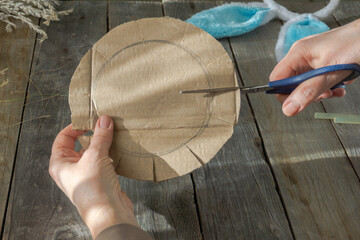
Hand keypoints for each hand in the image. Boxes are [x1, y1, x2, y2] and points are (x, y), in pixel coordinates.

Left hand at [49, 115, 138, 237]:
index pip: (62, 138)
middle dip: (91, 134)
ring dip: (102, 144)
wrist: (109, 212)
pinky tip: (117, 148)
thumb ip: (100, 137)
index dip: (74, 127)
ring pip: (92, 153)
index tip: (89, 119)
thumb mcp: (95, 157)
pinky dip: (109, 153)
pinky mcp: (99, 179)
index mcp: (60, 164)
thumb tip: (103, 120)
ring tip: (111, 134)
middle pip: (78, 144)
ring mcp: (85, 175)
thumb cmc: (94, 190)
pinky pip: (102, 161)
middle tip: (102, 124)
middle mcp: (70, 169)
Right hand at [270, 19, 359, 115]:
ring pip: (306, 84)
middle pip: (291, 83)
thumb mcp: (330, 72)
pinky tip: (339, 86)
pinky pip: (318, 81)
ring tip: (333, 90)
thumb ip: (308, 91)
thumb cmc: (356, 42)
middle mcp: (302, 56)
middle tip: (321, 95)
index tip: (296, 102)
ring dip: (320, 92)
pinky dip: (328, 87)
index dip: (283, 93)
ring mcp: (313, 60)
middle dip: (306, 93)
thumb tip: (289, 108)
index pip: (277, 79)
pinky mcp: (323, 63)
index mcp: (298, 53)